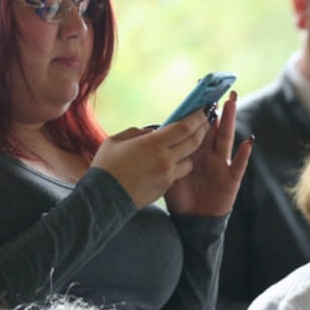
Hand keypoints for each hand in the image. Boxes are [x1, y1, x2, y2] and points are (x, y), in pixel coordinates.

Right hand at [90, 117, 208, 211]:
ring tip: (183, 147)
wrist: (104, 198)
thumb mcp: (116, 141)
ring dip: (188, 153)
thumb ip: (137, 133)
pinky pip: (178, 175)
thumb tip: (153, 132)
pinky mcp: (166, 188)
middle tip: (205, 122)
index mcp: (153, 144)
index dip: (196, 118)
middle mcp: (165, 160)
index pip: (184, 128)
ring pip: (189, 162)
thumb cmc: (106, 167)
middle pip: (193, 143)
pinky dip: (176, 167)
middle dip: (202, 131)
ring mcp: (168, 176)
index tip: (202, 110)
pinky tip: (167, 164)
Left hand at [164, 91, 252, 216]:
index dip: (199, 110)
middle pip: (215, 127)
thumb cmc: (180, 196)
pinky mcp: (231, 179)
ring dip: (230, 121)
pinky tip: (247, 143)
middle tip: (223, 90)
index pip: (197, 126)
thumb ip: (163, 153)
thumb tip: (150, 134)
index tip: (201, 91)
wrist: (192, 220)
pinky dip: (243, 155)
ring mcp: (222, 165)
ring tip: (232, 104)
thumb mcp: (167, 171)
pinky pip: (239, 166)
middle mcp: (210, 154)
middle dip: (220, 109)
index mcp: (194, 150)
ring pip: (226, 139)